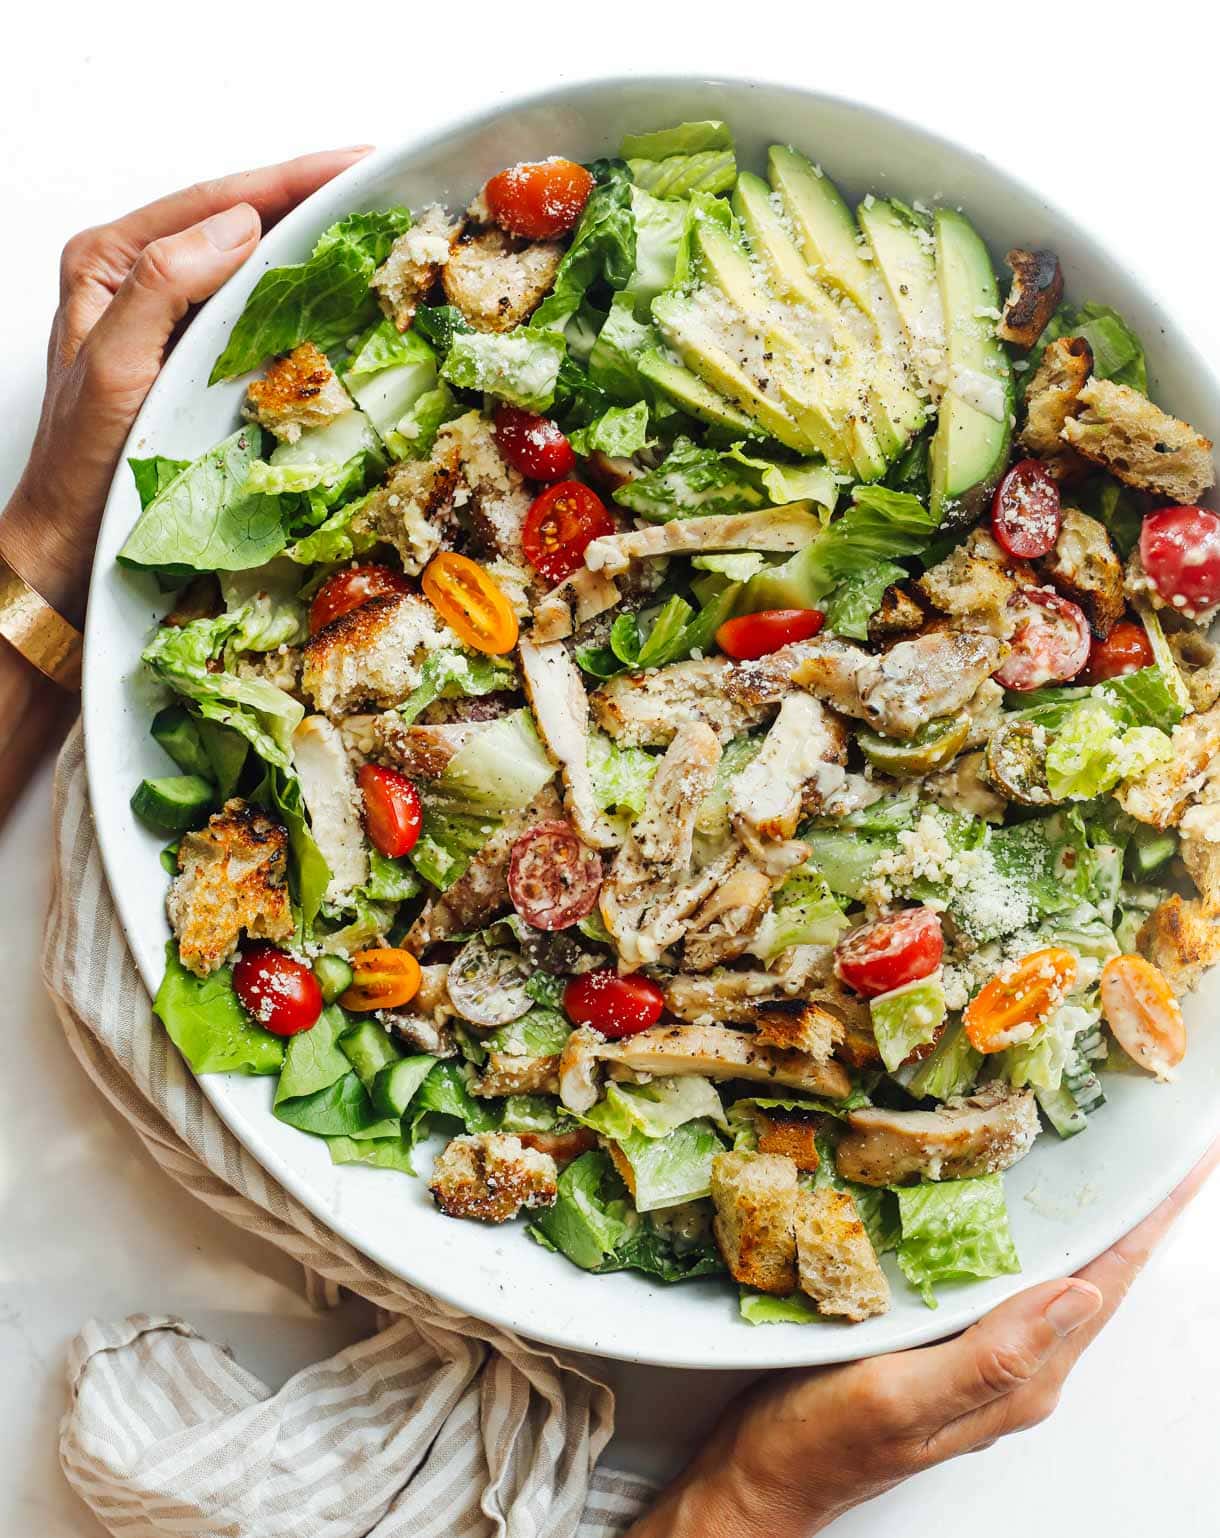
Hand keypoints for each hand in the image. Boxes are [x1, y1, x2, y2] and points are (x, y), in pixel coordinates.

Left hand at [0, 146, 369, 625]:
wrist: (77, 539)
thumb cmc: (84, 464)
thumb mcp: (114, 369)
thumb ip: (161, 287)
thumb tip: (239, 228)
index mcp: (111, 261)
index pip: (215, 202)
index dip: (292, 178)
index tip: (359, 163)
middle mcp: (142, 279)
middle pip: (239, 220)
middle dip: (312, 200)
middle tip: (387, 188)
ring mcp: (175, 319)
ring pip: (253, 263)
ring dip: (314, 247)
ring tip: (378, 229)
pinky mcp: (201, 358)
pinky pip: (259, 312)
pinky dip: (304, 301)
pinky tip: (343, 296)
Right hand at [631, 1143, 1219, 1537]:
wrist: (760, 1478)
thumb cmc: (820, 1441)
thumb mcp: (901, 1397)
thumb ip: (992, 1355)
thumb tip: (1081, 1296)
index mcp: (1020, 1377)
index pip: (1104, 1286)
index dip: (1148, 1224)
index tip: (1186, 1166)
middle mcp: (1016, 1370)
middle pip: (1093, 1278)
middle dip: (1132, 1215)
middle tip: (1158, 1147)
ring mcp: (982, 1360)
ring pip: (1055, 1278)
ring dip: (1090, 1224)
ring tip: (1112, 1169)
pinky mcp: (946, 1347)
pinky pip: (1008, 1283)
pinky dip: (1033, 1240)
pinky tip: (1019, 1212)